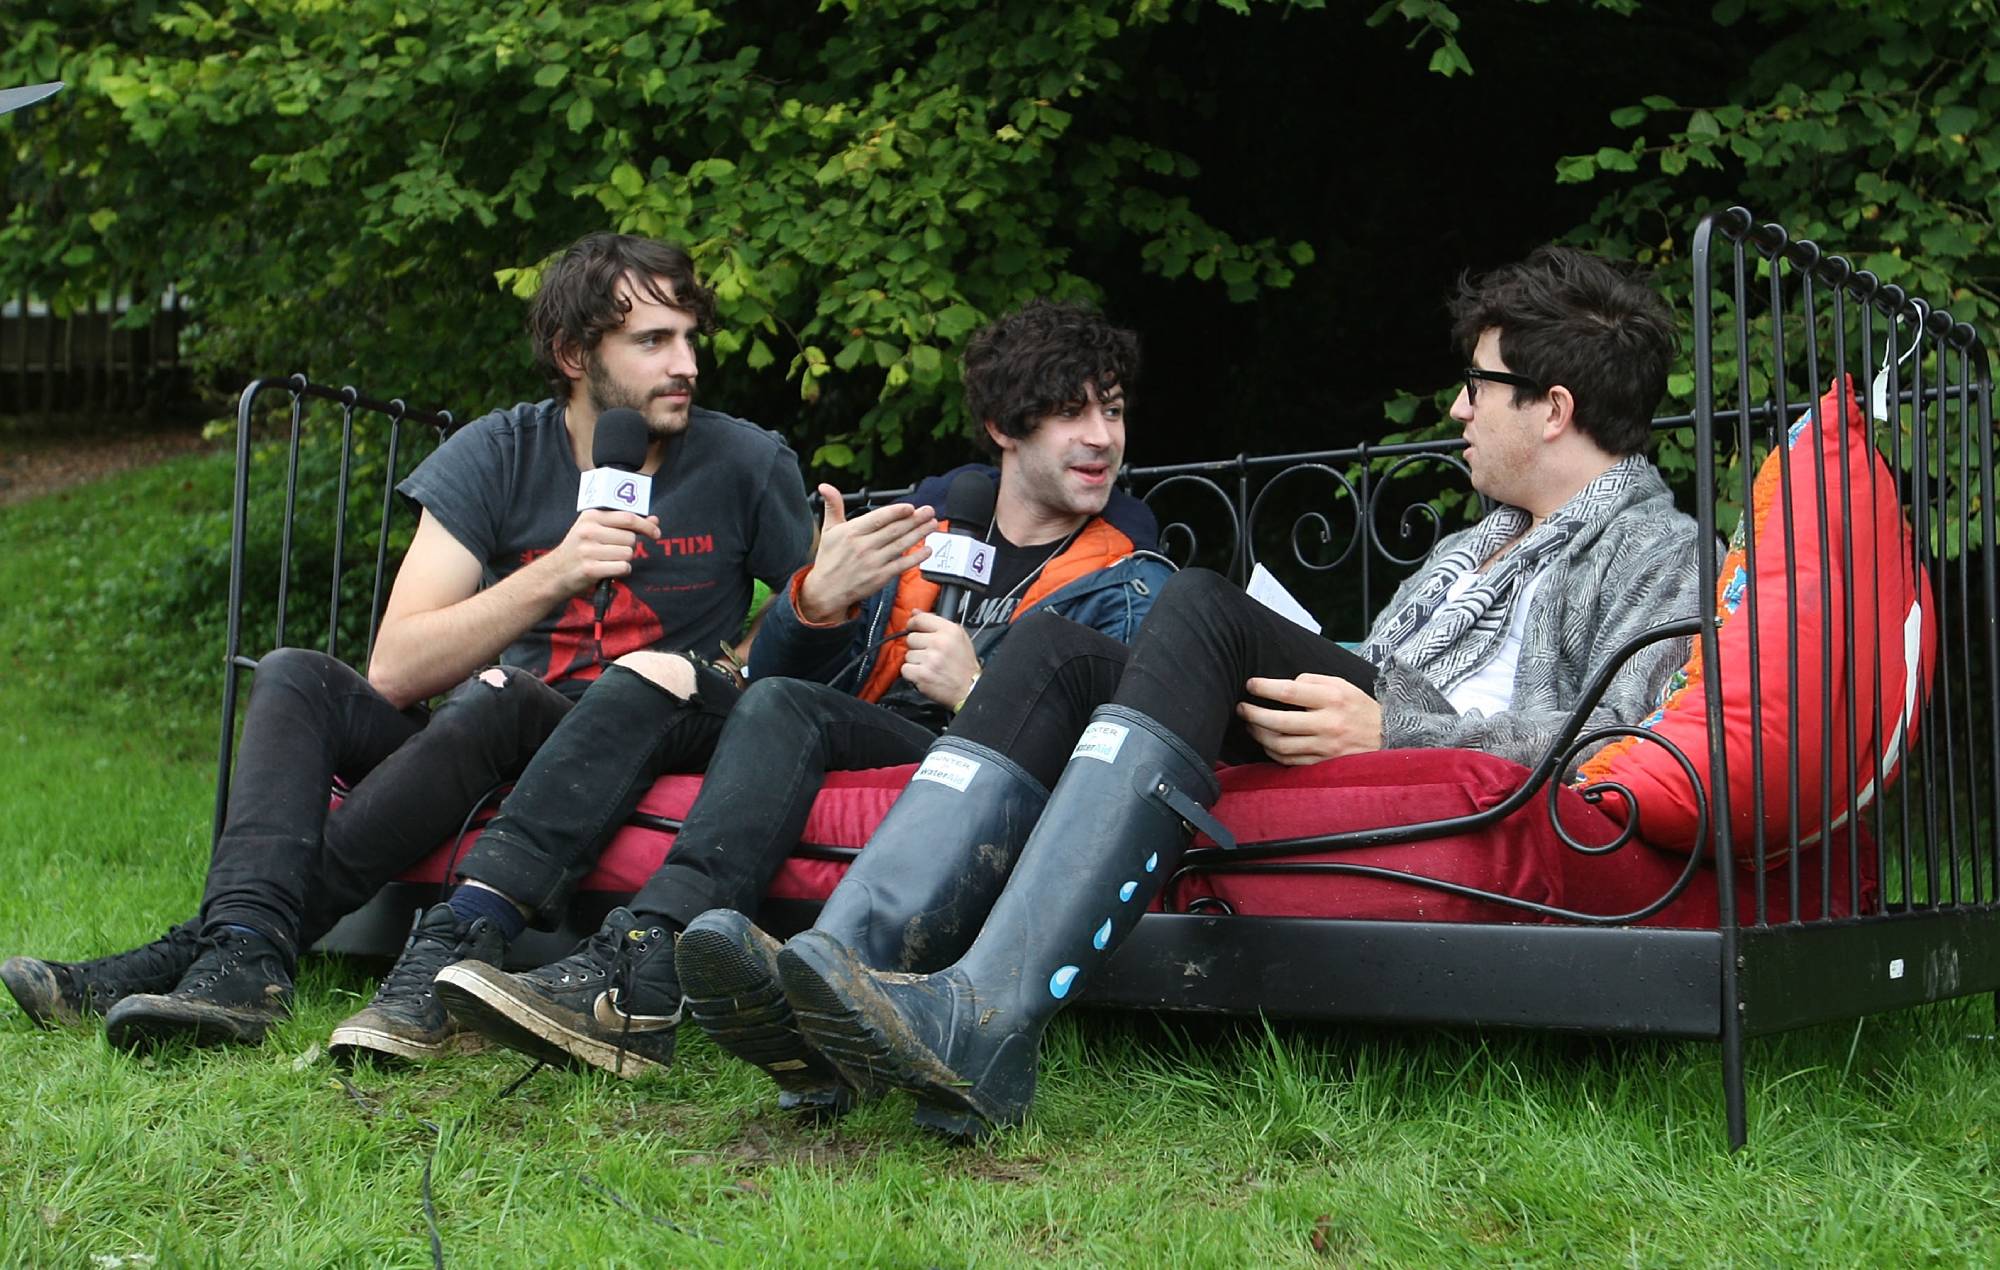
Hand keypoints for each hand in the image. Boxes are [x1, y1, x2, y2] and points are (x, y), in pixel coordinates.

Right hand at [545, 508, 660, 596]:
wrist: (555, 573)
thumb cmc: (580, 549)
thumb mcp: (596, 529)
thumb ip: (624, 523)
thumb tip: (654, 520)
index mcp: (591, 516)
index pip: (628, 517)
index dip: (646, 526)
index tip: (656, 533)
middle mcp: (588, 530)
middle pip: (630, 538)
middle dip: (629, 547)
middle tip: (614, 551)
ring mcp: (588, 550)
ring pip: (628, 554)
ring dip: (623, 560)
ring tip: (607, 560)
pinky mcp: (590, 569)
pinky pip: (622, 568)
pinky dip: (621, 571)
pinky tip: (608, 570)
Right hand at [796, 484, 937, 623]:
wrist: (826, 590)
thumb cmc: (829, 559)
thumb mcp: (828, 530)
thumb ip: (833, 506)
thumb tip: (825, 486)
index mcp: (851, 532)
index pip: (878, 519)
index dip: (896, 512)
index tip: (910, 507)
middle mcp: (863, 547)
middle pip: (894, 530)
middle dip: (914, 520)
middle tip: (929, 511)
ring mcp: (873, 562)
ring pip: (901, 545)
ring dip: (919, 534)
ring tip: (932, 524)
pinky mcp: (880, 577)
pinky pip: (902, 565)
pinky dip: (916, 557)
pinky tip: (928, 549)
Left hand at [901, 610, 980, 707]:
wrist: (970, 690)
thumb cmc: (964, 665)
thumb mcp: (960, 638)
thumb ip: (937, 623)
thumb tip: (915, 612)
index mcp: (950, 631)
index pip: (920, 619)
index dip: (913, 623)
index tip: (912, 628)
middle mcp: (939, 643)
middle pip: (911, 638)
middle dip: (917, 647)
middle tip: (929, 655)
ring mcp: (930, 659)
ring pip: (908, 655)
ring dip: (916, 662)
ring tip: (930, 666)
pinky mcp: (921, 674)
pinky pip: (905, 669)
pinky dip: (912, 674)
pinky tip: (924, 675)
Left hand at [1236, 673, 1381, 764]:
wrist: (1387, 737)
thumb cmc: (1357, 707)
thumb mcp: (1341, 685)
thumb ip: (1312, 681)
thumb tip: (1283, 685)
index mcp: (1332, 698)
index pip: (1289, 691)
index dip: (1264, 687)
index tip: (1251, 685)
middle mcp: (1328, 724)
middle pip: (1279, 721)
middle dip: (1253, 714)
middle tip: (1242, 707)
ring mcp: (1325, 747)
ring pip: (1280, 744)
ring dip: (1258, 734)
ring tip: (1250, 724)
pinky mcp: (1323, 764)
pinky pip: (1288, 761)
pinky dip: (1271, 751)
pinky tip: (1266, 742)